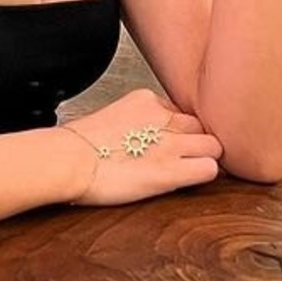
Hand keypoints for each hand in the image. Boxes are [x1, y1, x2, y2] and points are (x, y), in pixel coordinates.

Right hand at [59, 89, 221, 206]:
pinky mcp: (171, 170)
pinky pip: (209, 168)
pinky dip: (205, 174)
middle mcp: (163, 117)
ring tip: (190, 170)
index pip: (181, 112)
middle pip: (202, 125)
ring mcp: (170, 143)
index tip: (170, 143)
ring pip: (213, 145)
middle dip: (198, 142)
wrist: (68, 160)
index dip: (179, 131)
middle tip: (186, 158)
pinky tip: (192, 180)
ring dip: (206, 157)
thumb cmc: (80, 145)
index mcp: (146, 100)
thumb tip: (139, 136)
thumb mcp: (112, 117)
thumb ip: (134, 121)